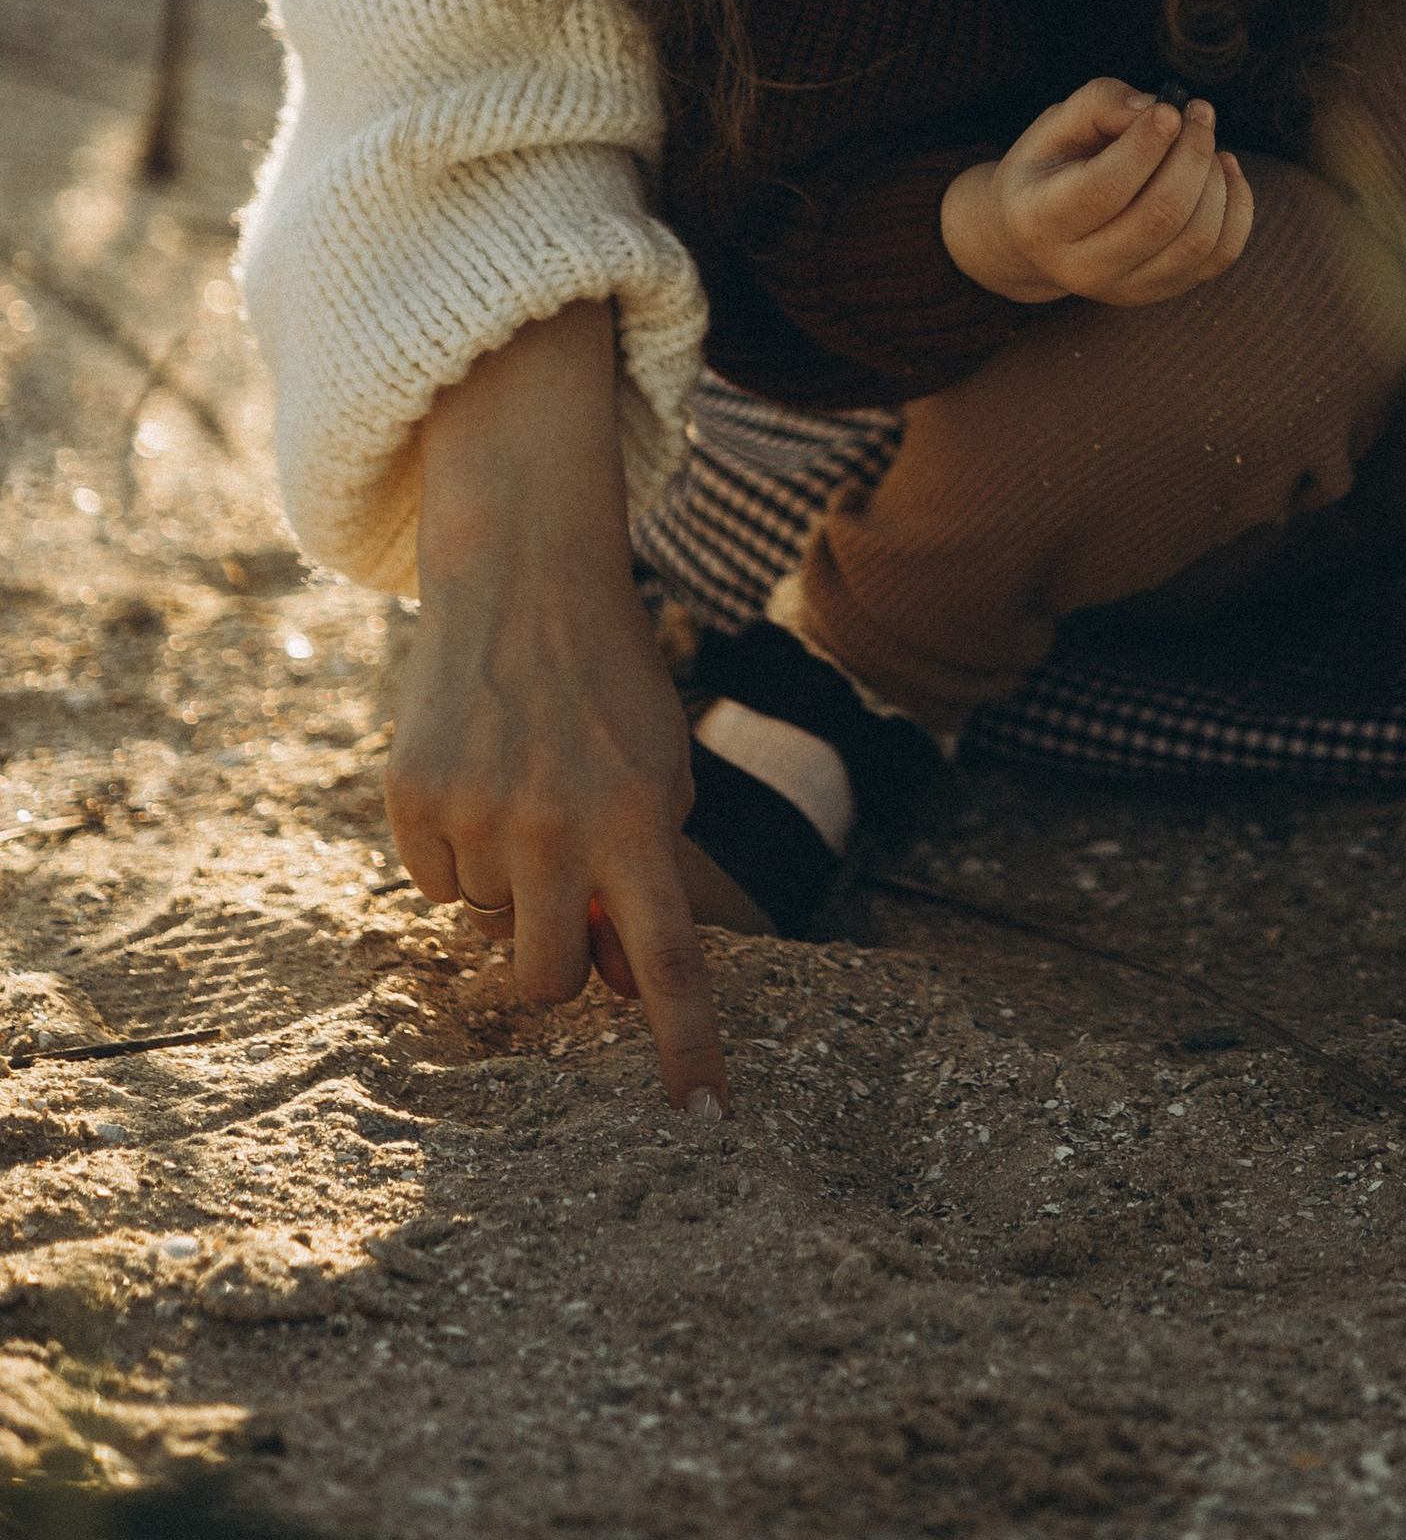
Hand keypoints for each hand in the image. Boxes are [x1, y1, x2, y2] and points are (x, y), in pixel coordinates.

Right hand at [389, 300, 730, 1111]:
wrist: (521, 575)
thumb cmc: (605, 686)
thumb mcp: (659, 768)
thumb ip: (646, 871)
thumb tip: (618, 979)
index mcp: (640, 818)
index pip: (671, 958)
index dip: (686, 1043)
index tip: (703, 1119)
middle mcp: (559, 826)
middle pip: (548, 975)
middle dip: (554, 960)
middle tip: (560, 901)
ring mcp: (478, 814)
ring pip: (484, 926)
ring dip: (504, 885)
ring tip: (521, 791)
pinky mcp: (412, 797)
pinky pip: (430, 885)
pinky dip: (452, 853)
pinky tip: (472, 776)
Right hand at [941, 83, 1254, 307]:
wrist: (1041, 237)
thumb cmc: (1053, 167)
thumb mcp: (1056, 125)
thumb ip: (1101, 104)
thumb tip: (1155, 109)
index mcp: (1041, 220)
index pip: (1104, 189)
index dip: (1145, 146)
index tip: (1170, 109)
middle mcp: (1081, 268)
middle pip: (1160, 215)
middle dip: (1191, 153)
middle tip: (1198, 113)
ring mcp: (1125, 288)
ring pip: (1197, 239)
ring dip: (1214, 178)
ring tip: (1204, 140)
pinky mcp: (1163, 291)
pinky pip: (1221, 254)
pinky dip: (1236, 205)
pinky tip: (1224, 169)